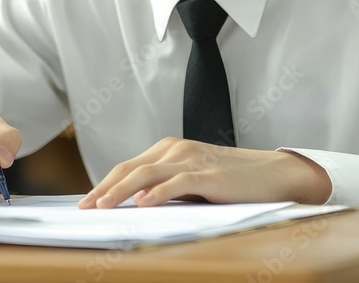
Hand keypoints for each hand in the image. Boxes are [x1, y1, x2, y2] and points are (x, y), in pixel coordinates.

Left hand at [77, 137, 331, 209]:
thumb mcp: (193, 181)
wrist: (273, 174)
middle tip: (85, 207)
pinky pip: (176, 182)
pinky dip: (157, 192)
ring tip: (102, 206)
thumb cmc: (233, 181)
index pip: (128, 165)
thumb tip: (135, 205)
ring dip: (120, 190)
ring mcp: (191, 159)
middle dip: (104, 188)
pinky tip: (142, 204)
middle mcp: (176, 149)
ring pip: (146, 172)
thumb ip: (167, 187)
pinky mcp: (208, 173)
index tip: (86, 201)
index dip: (105, 183)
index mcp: (170, 150)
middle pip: (130, 167)